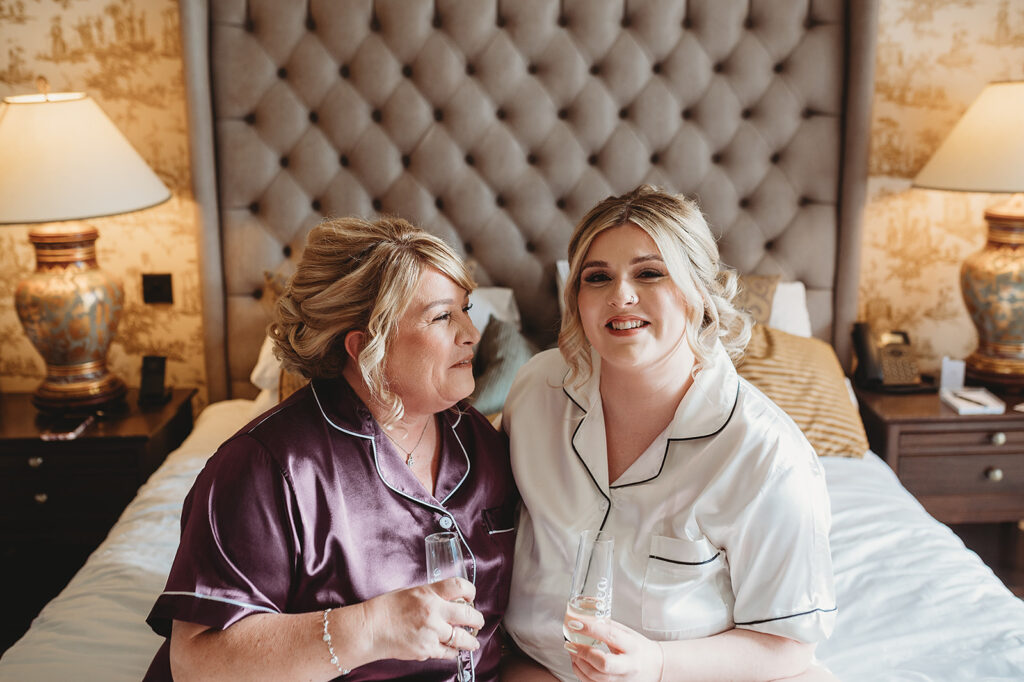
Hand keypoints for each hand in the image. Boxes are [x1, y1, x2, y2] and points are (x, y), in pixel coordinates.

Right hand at [362, 577, 483, 661]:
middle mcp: (433, 611)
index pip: (460, 586)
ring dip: (471, 640)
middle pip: (468, 614)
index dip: (471, 591)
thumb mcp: (412, 592)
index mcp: (429, 593)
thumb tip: (450, 600)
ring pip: (463, 638)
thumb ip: (432, 595)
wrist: (370, 629)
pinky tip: (454, 649)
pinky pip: (449, 652)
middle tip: (478, 621)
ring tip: (472, 641)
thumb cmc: (387, 609)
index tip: (471, 597)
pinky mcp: (427, 650)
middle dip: (477, 619)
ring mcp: (431, 632)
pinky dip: (454, 651)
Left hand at [564, 615, 663, 681]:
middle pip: (604, 664)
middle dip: (583, 653)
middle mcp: (629, 666)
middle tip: (570, 644)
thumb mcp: (628, 633)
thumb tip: (585, 618)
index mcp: (633, 647)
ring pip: (596, 677)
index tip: (575, 623)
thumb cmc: (639, 648)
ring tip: (572, 652)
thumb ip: (608, 626)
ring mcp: (623, 680)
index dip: (591, 629)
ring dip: (578, 664)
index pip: (611, 636)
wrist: (655, 667)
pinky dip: (581, 674)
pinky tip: (577, 664)